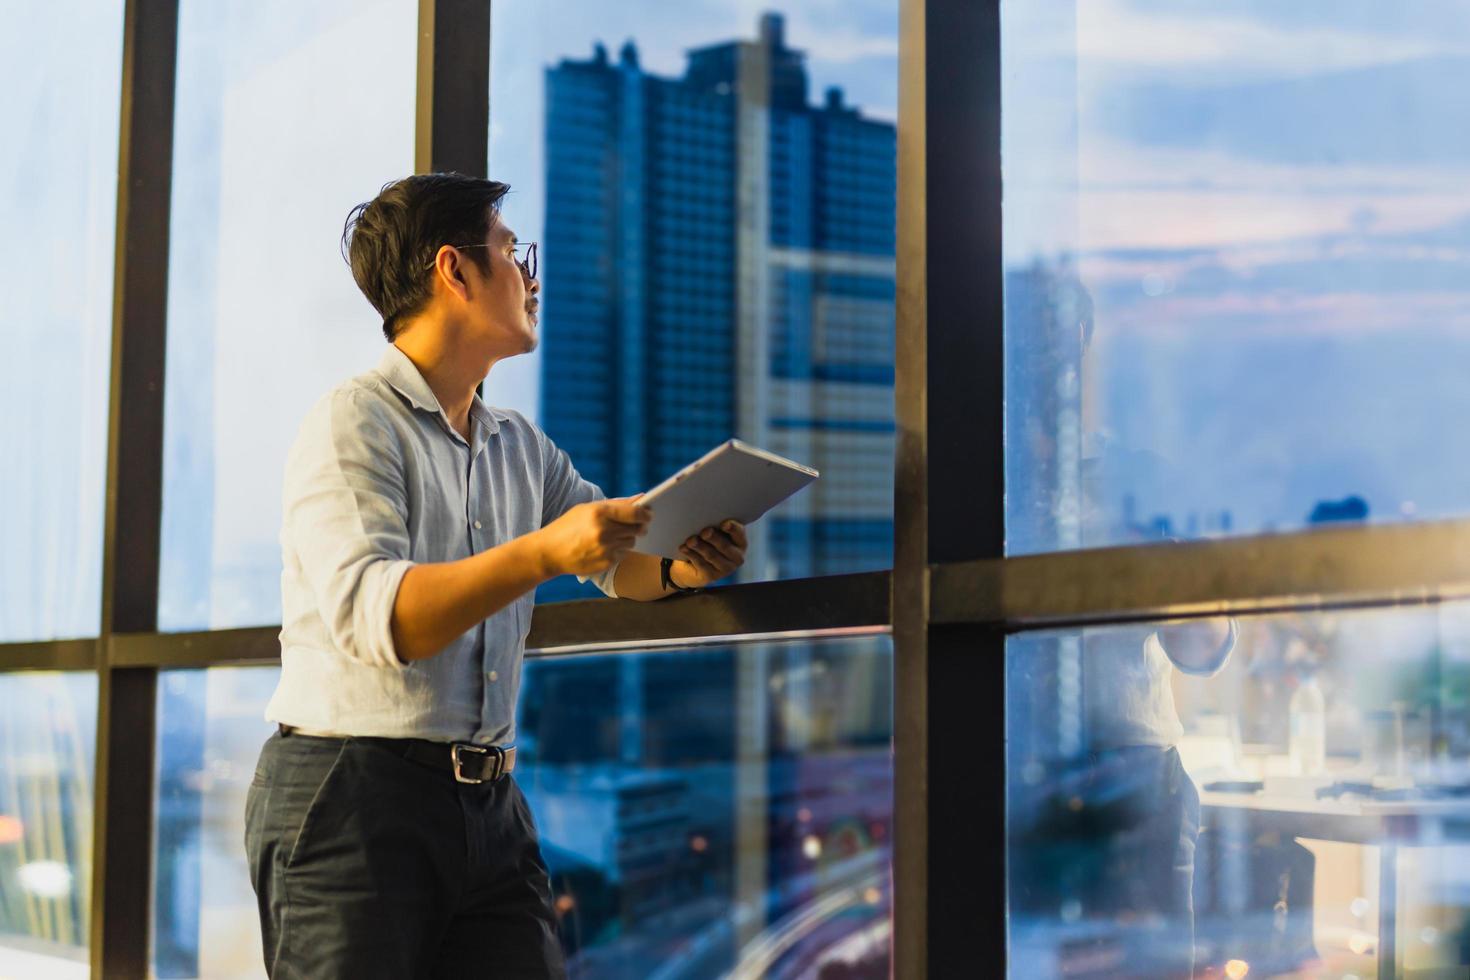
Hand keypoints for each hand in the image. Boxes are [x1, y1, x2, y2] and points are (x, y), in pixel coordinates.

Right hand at [536, 497, 650, 577]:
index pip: (635, 513)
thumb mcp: (587, 509)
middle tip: (639, 524)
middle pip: (637, 528)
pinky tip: (606, 546)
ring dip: (628, 537)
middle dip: (640, 525)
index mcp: (599, 513)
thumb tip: (640, 499)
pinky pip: (623, 554)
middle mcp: (604, 531)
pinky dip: (619, 549)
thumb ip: (616, 504)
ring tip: (614, 534)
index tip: (649, 513)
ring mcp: (605, 549)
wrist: (549, 552)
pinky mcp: (606, 563)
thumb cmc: (568, 526)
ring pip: (631, 542)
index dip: (646, 513)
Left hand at [672, 520, 746, 587]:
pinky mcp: (711, 576)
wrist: (692, 564)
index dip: (733, 528)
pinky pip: (701, 564)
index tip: (724, 523)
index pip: (739, 533)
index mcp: (740, 542)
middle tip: (705, 532)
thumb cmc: (706, 541)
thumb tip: (703, 516)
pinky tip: (684, 548)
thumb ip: (713, 524)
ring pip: (711, 556)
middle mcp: (736, 557)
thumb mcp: (712, 531)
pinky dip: (691, 554)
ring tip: (691, 540)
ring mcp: (725, 569)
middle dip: (714, 538)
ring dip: (700, 546)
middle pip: (725, 546)